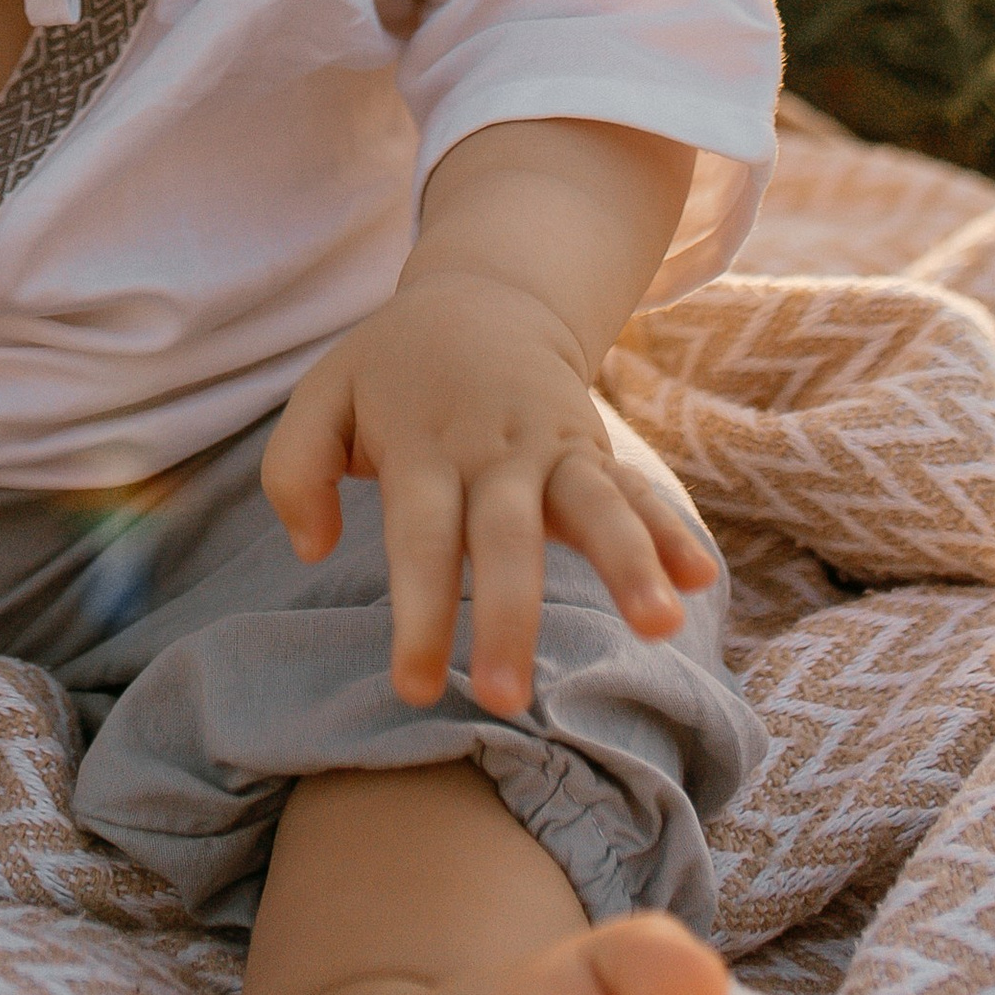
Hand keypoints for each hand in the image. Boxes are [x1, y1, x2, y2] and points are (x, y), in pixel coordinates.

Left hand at [261, 274, 717, 716]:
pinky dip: (669, 530)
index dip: (421, 611)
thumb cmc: (393, 369)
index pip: (421, 536)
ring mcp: (553, 447)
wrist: (484, 294)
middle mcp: (494, 448)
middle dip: (510, 616)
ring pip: (593, 505)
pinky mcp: (593, 450)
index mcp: (424, 443)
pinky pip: (635, 490)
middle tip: (508, 700)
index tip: (416, 688)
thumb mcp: (324, 393)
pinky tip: (699, 578)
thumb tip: (311, 547)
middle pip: (506, 535)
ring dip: (627, 563)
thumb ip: (295, 466)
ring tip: (659, 624)